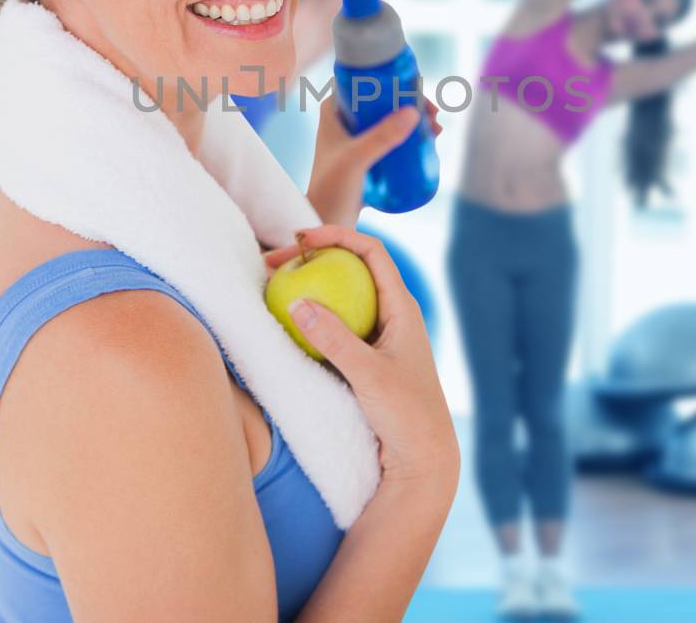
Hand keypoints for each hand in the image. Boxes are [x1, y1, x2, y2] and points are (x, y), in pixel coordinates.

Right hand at [263, 225, 457, 491]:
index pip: (371, 251)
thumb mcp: (369, 375)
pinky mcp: (364, 358)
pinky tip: (284, 326)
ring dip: (308, 288)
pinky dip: (309, 319)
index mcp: (402, 307)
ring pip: (340, 298)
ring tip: (272, 288)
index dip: (337, 235)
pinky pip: (334, 326)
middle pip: (351, 269)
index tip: (300, 238)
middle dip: (312, 258)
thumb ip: (334, 340)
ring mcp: (377, 336)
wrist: (423, 460)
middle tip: (272, 263)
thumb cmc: (407, 416)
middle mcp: (391, 315)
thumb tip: (298, 302)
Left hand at [305, 93, 441, 229]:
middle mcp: (344, 120)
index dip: (394, 81)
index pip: (365, 83)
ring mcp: (355, 139)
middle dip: (411, 103)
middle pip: (383, 100)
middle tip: (433, 116)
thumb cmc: (331, 190)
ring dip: (414, 120)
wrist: (324, 223)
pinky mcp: (366, 157)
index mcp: (334, 110)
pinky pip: (391, 139)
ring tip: (435, 131)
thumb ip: (380, 138)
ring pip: (389, 119)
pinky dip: (409, 137)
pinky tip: (427, 142)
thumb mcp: (355, 160)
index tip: (419, 92)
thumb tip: (413, 112)